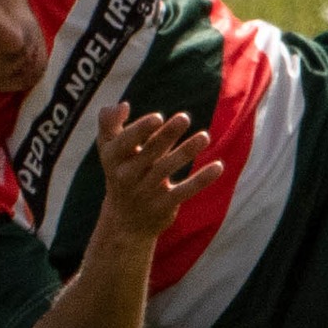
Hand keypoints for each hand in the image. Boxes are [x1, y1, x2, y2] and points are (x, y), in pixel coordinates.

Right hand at [94, 103, 222, 238]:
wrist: (124, 222)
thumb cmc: (121, 172)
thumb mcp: (109, 149)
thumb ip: (110, 123)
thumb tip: (124, 105)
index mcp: (113, 158)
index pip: (125, 142)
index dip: (141, 130)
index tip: (158, 117)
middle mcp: (127, 176)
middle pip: (150, 152)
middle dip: (167, 135)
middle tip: (184, 118)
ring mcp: (145, 192)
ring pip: (168, 169)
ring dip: (187, 151)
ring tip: (205, 136)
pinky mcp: (163, 206)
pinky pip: (184, 191)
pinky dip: (202, 179)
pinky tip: (218, 166)